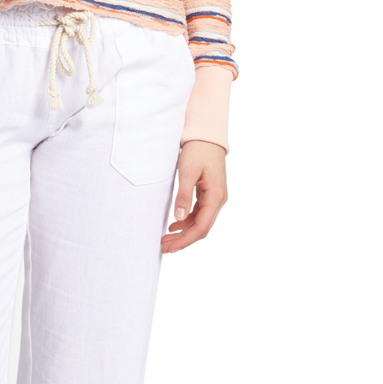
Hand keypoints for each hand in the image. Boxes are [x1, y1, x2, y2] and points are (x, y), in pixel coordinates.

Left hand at [162, 140, 227, 254]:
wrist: (206, 136)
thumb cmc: (197, 151)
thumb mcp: (187, 172)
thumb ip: (183, 195)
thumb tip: (179, 218)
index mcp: (215, 197)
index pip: (201, 227)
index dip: (184, 240)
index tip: (169, 247)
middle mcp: (218, 200)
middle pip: (201, 229)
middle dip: (183, 240)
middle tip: (164, 247)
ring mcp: (214, 198)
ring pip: (200, 223)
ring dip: (184, 232)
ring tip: (166, 239)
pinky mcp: (209, 194)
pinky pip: (199, 214)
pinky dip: (186, 222)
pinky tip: (174, 225)